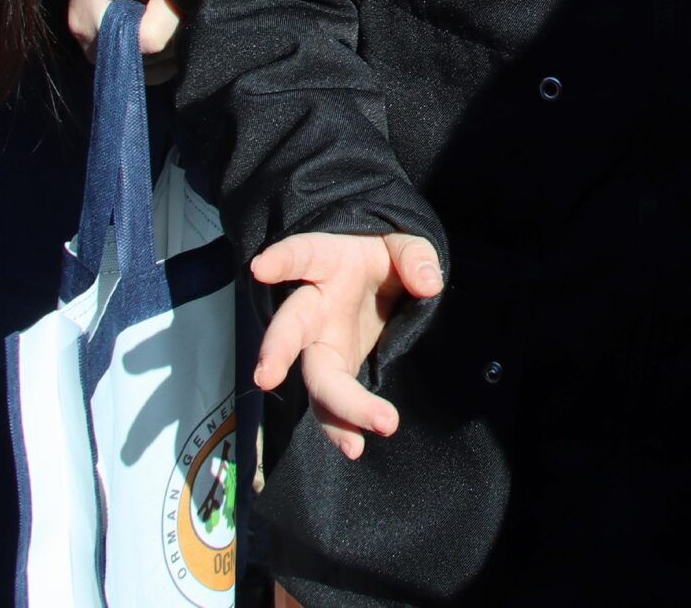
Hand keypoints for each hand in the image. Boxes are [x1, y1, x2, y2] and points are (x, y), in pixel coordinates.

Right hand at [65, 0, 224, 58]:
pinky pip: (170, 71)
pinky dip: (189, 46)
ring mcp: (105, 53)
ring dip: (191, 28)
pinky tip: (192, 21)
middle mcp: (88, 17)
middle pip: (149, 34)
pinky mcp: (128, 74)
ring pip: (164, 57)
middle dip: (186, 11)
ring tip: (200, 2)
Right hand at [251, 231, 444, 458]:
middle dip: (277, 350)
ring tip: (352, 443)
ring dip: (332, 409)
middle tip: (267, 377)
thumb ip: (415, 257)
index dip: (282, 260)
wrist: (377, 278)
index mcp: (327, 263)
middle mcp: (314, 306)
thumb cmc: (381, 257)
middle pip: (292, 328)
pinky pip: (330, 403)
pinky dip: (341, 426)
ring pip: (316, 378)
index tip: (260, 268)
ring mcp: (322, 342)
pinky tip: (354, 447)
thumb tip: (429, 284)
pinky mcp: (336, 369)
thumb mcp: (403, 243)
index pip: (302, 256)